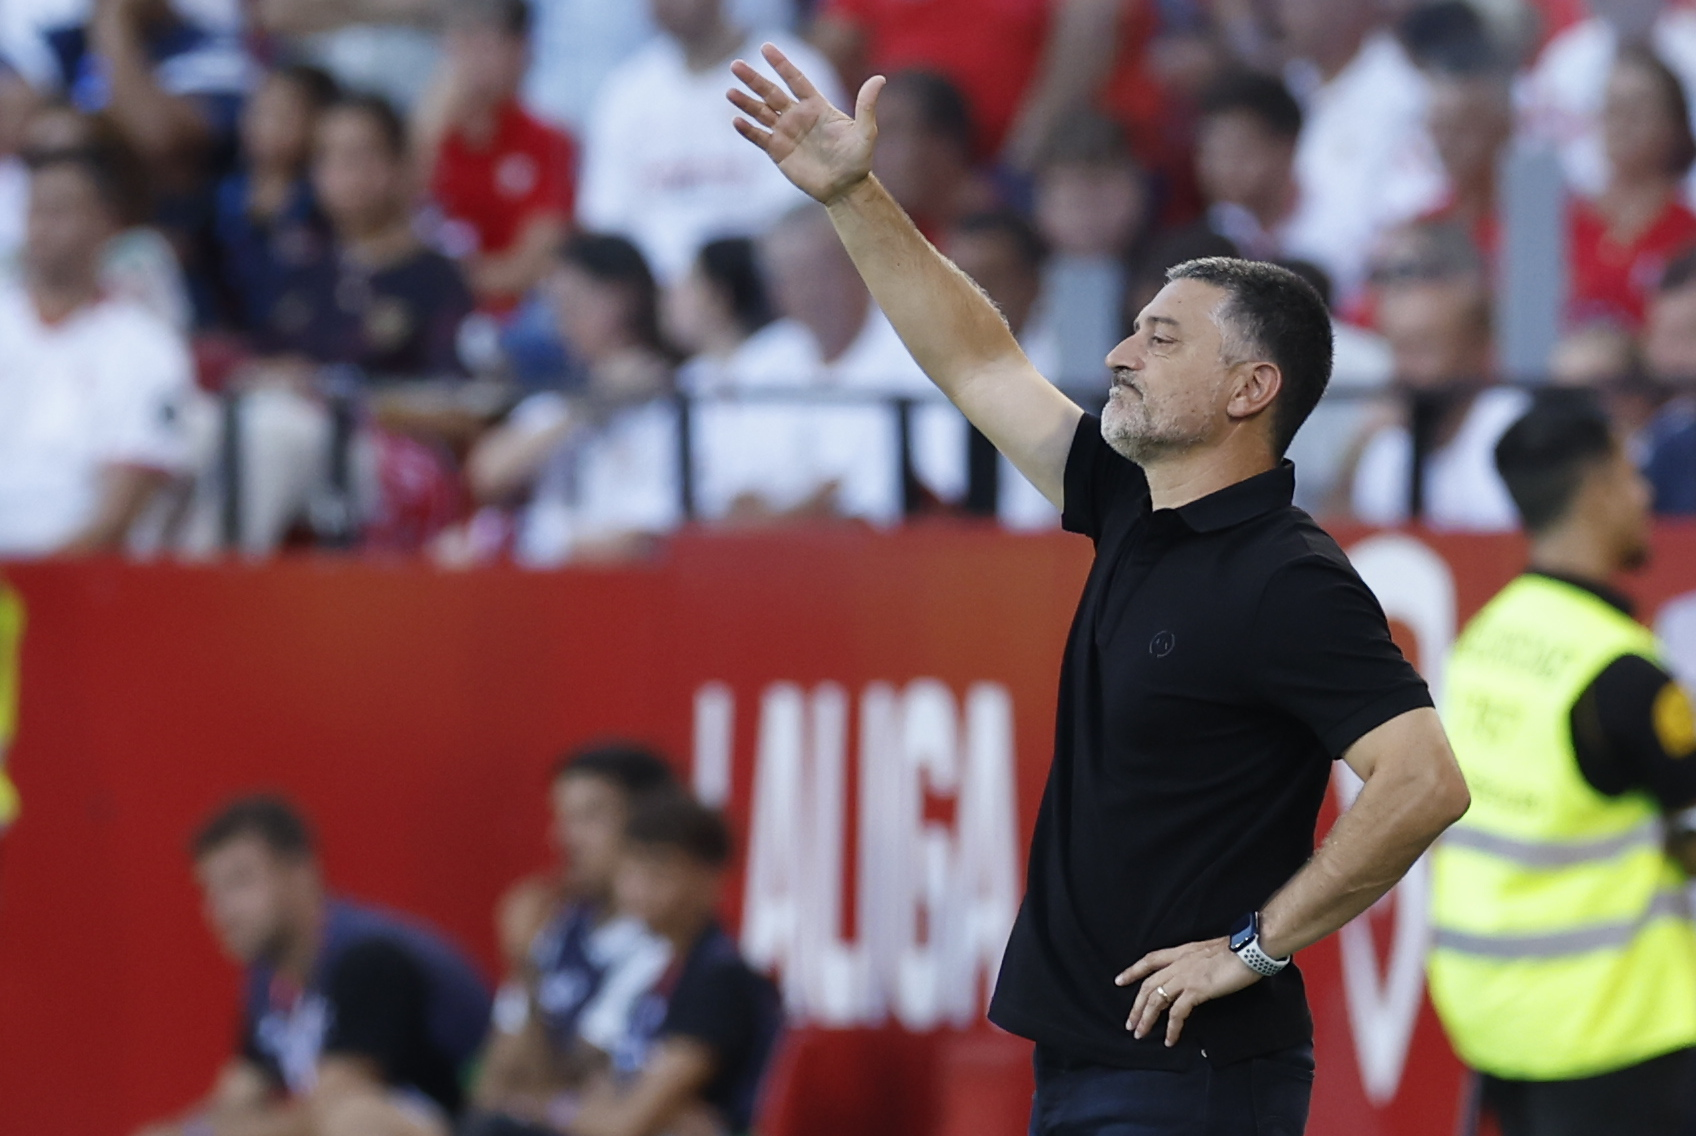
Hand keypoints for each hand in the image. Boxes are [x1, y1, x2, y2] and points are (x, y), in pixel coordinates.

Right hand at [727, 43, 884, 205]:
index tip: (765, 48)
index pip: (795, 80)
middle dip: (754, 79)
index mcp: (815, 106)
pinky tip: (737, 121)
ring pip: (761, 113)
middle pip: (771, 93)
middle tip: (735, 65)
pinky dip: (748, 130)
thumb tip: (879, 79)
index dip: (781, 64)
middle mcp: (797, 116)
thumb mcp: (865, 133)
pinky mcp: (778, 152)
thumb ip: (867, 106)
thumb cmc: (857, 160)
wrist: (845, 188)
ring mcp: (786, 133)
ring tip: (730, 91)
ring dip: (746, 102)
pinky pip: (759, 138)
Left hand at [1115, 936, 1260, 1046]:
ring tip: (1140, 1033)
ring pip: (1156, 999)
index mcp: (1182, 952)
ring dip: (1146, 1018)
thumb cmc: (1238, 950)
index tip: (1120, 980)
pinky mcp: (1196, 989)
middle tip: (1130, 1022)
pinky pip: (1177, 1012)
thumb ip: (1198, 962)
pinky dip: (1171, 1028)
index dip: (1133, 970)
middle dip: (1137, 1005)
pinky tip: (1169, 1039)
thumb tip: (1196, 973)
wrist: (1251, 949)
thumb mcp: (1210, 952)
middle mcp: (1179, 963)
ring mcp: (1186, 976)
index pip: (1150, 960)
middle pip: (1148, 984)